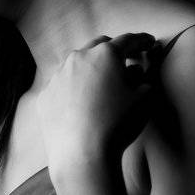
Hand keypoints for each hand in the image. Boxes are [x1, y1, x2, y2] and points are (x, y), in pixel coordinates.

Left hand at [36, 31, 157, 172]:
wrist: (82, 154)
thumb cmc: (117, 124)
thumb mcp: (142, 99)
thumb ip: (141, 80)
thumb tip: (134, 73)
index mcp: (105, 55)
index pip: (128, 41)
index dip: (142, 41)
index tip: (149, 43)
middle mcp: (78, 58)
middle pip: (99, 46)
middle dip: (113, 50)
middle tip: (125, 61)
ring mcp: (58, 76)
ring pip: (76, 64)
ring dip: (90, 69)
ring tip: (100, 84)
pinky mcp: (45, 95)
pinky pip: (62, 85)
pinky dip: (73, 88)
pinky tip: (80, 103)